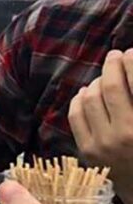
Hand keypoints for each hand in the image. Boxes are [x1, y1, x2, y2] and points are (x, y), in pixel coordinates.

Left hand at [68, 49, 132, 174]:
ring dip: (97, 81)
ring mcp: (103, 143)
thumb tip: (131, 63)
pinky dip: (80, 98)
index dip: (132, 61)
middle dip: (113, 65)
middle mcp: (126, 133)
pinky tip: (88, 92)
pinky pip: (75, 114)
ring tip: (105, 77)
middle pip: (111, 86)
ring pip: (91, 97)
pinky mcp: (88, 151)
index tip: (130, 52)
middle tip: (116, 55)